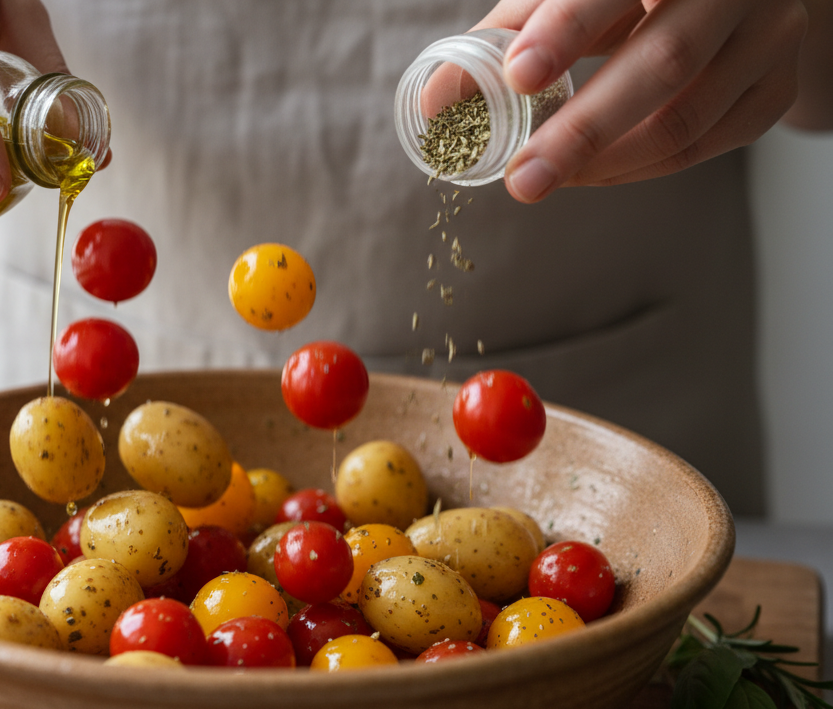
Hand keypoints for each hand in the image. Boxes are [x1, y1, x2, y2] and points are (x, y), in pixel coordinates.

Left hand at [470, 0, 807, 201]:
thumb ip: (501, 40)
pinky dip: (639, 169)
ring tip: (544, 180)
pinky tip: (592, 173)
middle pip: (664, 63)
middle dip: (583, 131)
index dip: (568, 29)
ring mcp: (768, 36)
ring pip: (689, 119)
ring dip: (606, 164)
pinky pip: (707, 145)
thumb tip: (435, 105)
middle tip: (523, 179)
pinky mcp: (773, 87)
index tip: (520, 77)